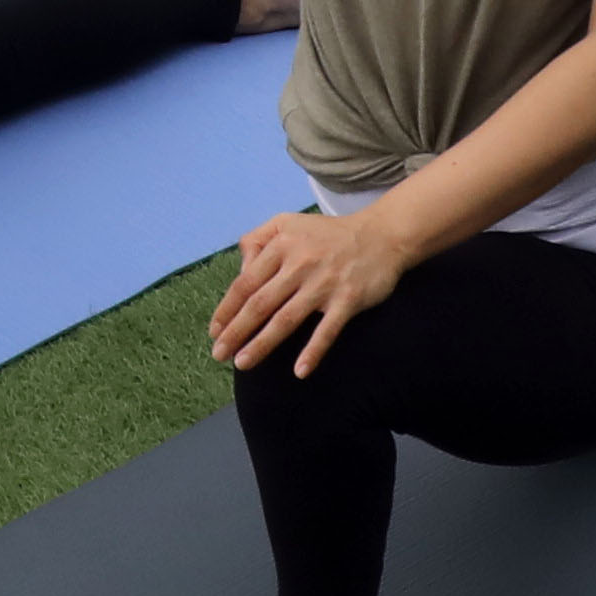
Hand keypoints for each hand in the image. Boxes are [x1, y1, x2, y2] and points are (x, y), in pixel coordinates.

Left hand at [199, 205, 411, 378]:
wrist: (381, 236)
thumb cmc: (327, 235)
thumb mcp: (288, 223)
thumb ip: (258, 240)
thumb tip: (240, 270)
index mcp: (281, 245)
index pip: (246, 282)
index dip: (227, 308)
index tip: (214, 331)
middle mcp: (300, 264)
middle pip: (260, 303)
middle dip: (236, 331)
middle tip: (219, 354)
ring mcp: (324, 284)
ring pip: (286, 319)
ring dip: (263, 344)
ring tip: (242, 363)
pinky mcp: (348, 300)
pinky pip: (328, 330)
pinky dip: (314, 351)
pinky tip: (300, 371)